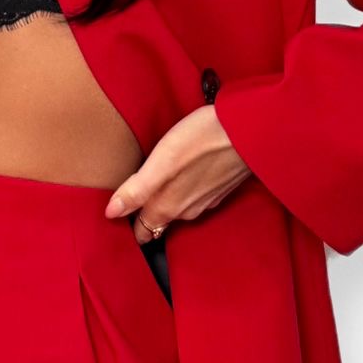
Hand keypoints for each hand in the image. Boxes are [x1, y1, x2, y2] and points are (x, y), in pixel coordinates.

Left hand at [103, 104, 252, 241]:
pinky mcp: (220, 188)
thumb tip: (111, 213)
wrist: (251, 131)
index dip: (128, 226)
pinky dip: (184, 193)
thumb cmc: (203, 140)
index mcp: (168, 207)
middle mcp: (187, 210)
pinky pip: (194, 198)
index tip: (115, 220)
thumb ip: (137, 190)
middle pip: (158, 223)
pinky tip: (181, 177)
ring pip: (177, 211)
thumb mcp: (162, 162)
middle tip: (127, 206)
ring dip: (163, 205)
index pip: (143, 231)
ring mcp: (206, 201)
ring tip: (150, 191)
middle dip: (143, 219)